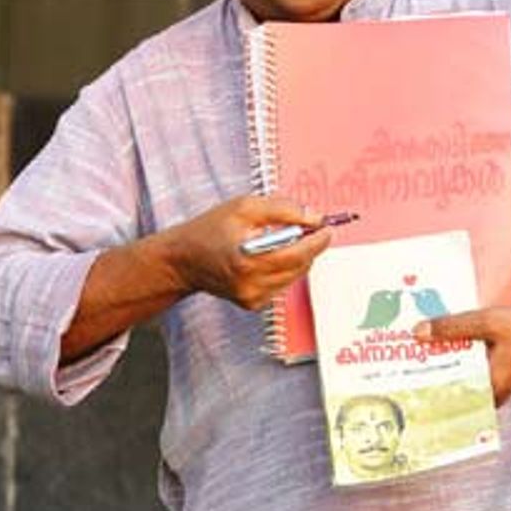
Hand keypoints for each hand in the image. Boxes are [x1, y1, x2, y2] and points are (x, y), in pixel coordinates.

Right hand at [167, 195, 331, 309]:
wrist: (183, 260)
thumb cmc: (210, 229)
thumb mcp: (244, 207)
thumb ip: (282, 209)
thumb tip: (314, 217)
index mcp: (247, 259)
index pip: (296, 254)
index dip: (316, 241)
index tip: (326, 228)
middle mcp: (251, 284)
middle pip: (299, 267)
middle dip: (310, 247)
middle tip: (310, 229)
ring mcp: (252, 297)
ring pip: (294, 277)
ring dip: (298, 258)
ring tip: (286, 240)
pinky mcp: (253, 304)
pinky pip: (282, 285)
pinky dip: (283, 269)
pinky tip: (269, 257)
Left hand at [413, 296, 510, 404]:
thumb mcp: (488, 322)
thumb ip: (453, 327)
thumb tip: (418, 332)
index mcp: (491, 387)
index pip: (452, 402)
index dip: (428, 398)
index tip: (403, 393)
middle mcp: (495, 391)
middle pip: (456, 391)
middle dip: (432, 381)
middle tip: (402, 372)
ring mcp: (500, 381)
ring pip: (465, 380)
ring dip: (445, 370)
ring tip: (416, 359)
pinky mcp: (502, 370)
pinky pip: (475, 370)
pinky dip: (460, 362)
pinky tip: (446, 348)